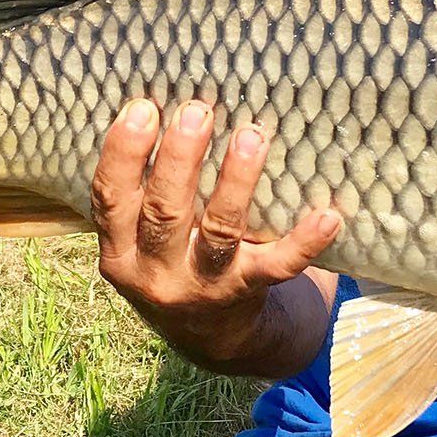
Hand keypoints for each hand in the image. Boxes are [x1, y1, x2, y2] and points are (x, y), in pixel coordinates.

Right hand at [90, 96, 340, 372]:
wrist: (213, 338)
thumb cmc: (175, 260)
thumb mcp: (140, 238)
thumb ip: (144, 189)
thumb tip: (165, 99)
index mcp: (121, 251)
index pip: (111, 199)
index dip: (123, 153)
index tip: (141, 106)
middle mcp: (156, 273)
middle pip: (164, 213)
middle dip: (180, 160)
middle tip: (197, 111)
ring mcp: (203, 287)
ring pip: (219, 234)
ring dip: (236, 183)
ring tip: (251, 137)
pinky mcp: (249, 293)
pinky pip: (277, 267)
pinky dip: (303, 243)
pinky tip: (326, 216)